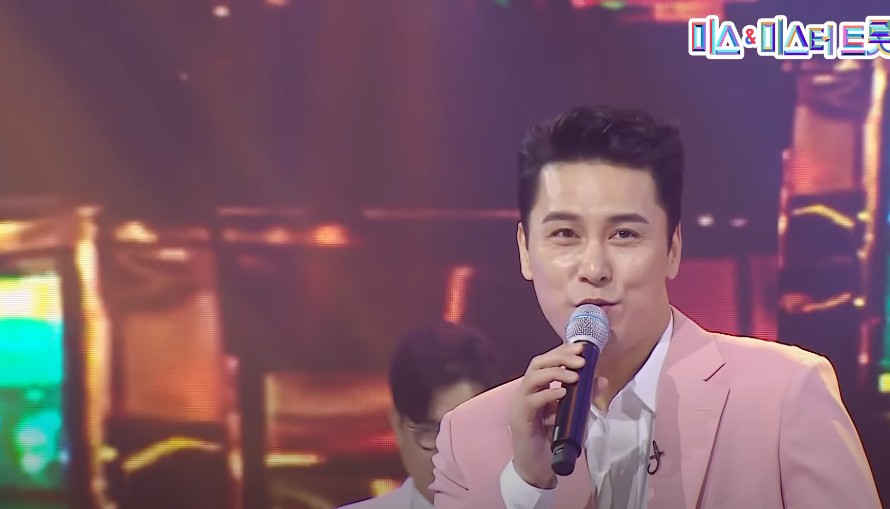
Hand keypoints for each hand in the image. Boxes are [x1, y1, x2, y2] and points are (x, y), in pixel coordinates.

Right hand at [508, 342, 607, 488]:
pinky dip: (548, 394)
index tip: (582, 348)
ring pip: (532, 377)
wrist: (538, 468)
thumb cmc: (553, 440)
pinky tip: (563, 393)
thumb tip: (601, 379)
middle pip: (538, 363)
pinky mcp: (520, 418)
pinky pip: (531, 400)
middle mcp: (526, 391)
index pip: (546, 361)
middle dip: (560, 357)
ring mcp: (520, 404)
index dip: (562, 351)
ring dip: (555, 372)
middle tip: (581, 360)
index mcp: (537, 387)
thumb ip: (584, 396)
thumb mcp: (574, 415)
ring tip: (575, 376)